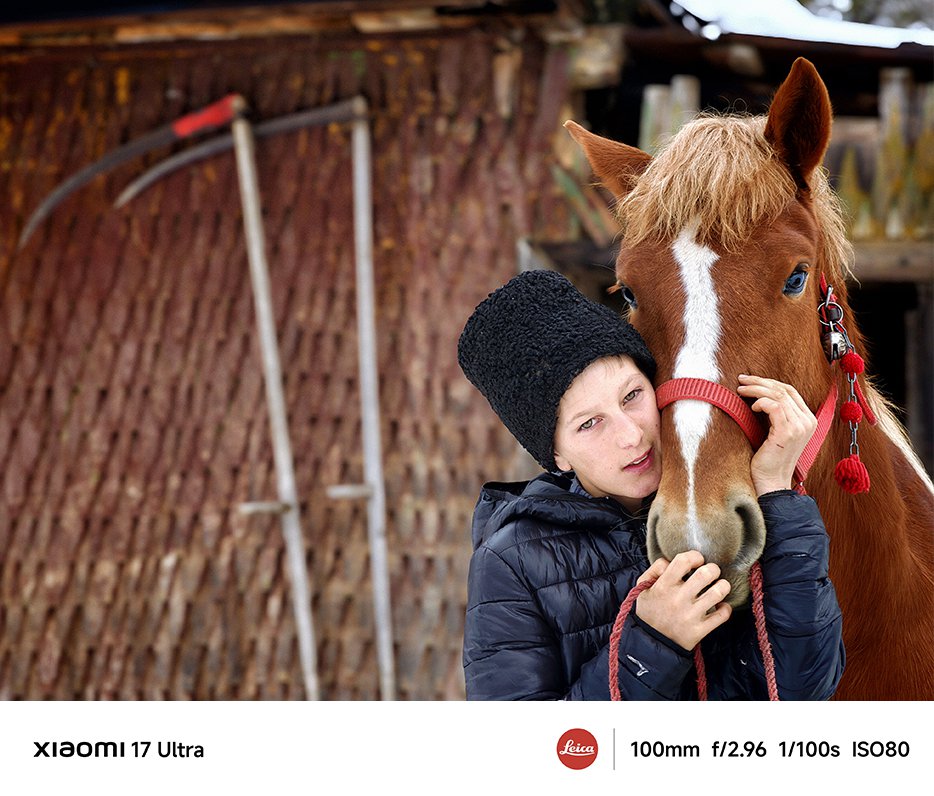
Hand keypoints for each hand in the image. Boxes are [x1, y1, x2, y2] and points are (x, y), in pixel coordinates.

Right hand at [635, 551, 731, 649]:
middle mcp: (678, 599)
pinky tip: (720, 606)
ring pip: (718, 593)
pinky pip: (722, 615)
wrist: (650, 643)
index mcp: (663, 586)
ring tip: (719, 586)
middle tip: (712, 572)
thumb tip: (670, 560)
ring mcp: (690, 615)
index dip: (694, 556)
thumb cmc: (649, 611)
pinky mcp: (700, 630)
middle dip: (713, 569)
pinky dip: (726, 608)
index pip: (683, 561)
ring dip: (723, 586)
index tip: (697, 561)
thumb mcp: (643, 588)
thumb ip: (654, 570)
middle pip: (705, 574)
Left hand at [737, 374, 817, 495]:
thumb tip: (759, 394)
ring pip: (778, 395)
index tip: (750, 380)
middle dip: (760, 381)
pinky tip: (751, 407)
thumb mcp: (775, 432)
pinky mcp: (788, 432)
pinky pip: (775, 406)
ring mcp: (800, 427)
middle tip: (741, 380)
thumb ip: (776, 414)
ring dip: (756, 389)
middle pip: (784, 389)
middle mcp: (808, 421)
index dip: (769, 382)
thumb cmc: (769, 458)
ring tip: (740, 390)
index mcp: (808, 419)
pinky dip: (761, 402)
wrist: (771, 482)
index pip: (790, 391)